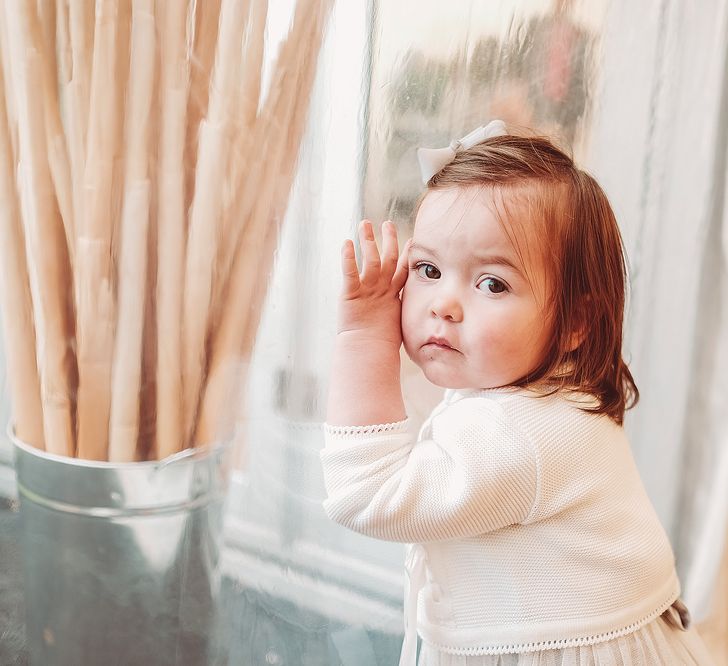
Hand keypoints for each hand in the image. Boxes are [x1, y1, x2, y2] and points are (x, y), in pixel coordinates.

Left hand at [338, 220, 409, 346]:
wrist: (368, 351)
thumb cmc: (380, 343)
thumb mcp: (394, 324)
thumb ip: (400, 313)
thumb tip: (417, 317)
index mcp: (393, 296)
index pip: (403, 270)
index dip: (408, 255)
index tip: (412, 239)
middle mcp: (382, 290)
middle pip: (389, 259)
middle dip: (390, 240)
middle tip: (388, 223)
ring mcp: (368, 290)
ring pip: (371, 260)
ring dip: (369, 240)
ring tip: (365, 224)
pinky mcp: (351, 294)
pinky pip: (350, 272)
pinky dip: (348, 257)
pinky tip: (346, 243)